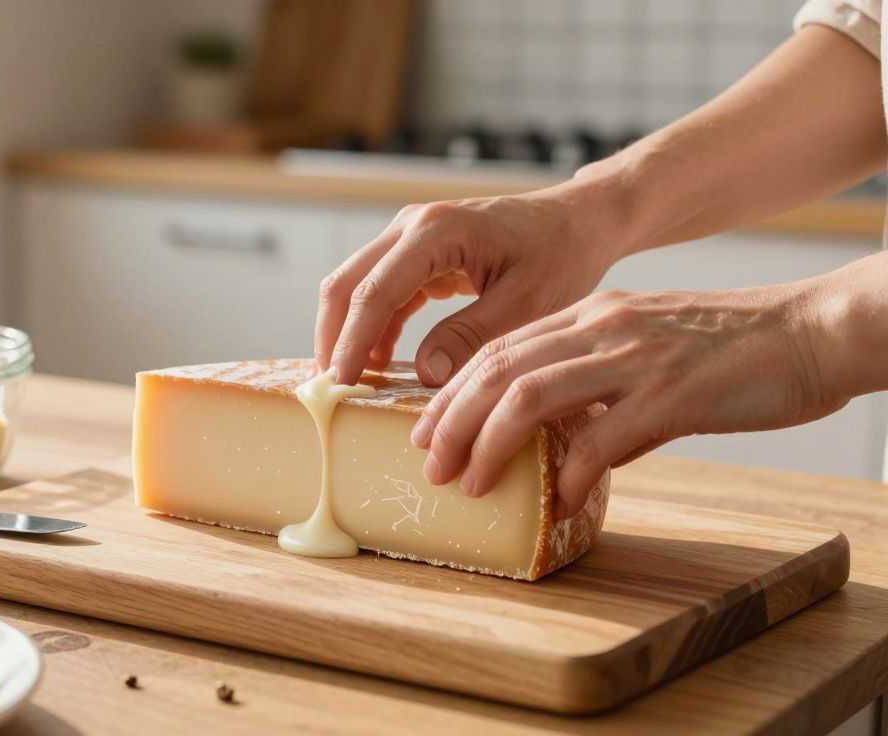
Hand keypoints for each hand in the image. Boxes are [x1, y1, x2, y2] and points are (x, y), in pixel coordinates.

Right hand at [314, 186, 625, 387]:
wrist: (577, 222)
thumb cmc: (560, 256)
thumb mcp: (525, 303)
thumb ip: (472, 336)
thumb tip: (424, 373)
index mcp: (437, 231)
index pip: (375, 291)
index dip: (352, 340)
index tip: (341, 383)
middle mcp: (413, 224)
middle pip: (347, 282)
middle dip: (333, 336)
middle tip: (333, 387)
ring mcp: (410, 234)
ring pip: (355, 284)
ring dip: (348, 331)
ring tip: (351, 381)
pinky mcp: (417, 250)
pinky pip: (379, 288)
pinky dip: (372, 324)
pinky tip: (379, 361)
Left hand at [411, 284, 846, 517]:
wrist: (814, 330)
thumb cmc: (736, 347)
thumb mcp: (651, 346)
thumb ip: (601, 383)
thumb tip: (566, 445)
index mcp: (593, 315)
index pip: (501, 349)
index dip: (453, 392)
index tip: (426, 429)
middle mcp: (604, 328)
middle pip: (498, 371)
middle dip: (451, 421)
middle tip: (430, 465)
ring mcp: (636, 359)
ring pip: (529, 397)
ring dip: (488, 445)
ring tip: (470, 485)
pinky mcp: (674, 395)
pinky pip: (603, 438)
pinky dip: (572, 472)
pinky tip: (559, 499)